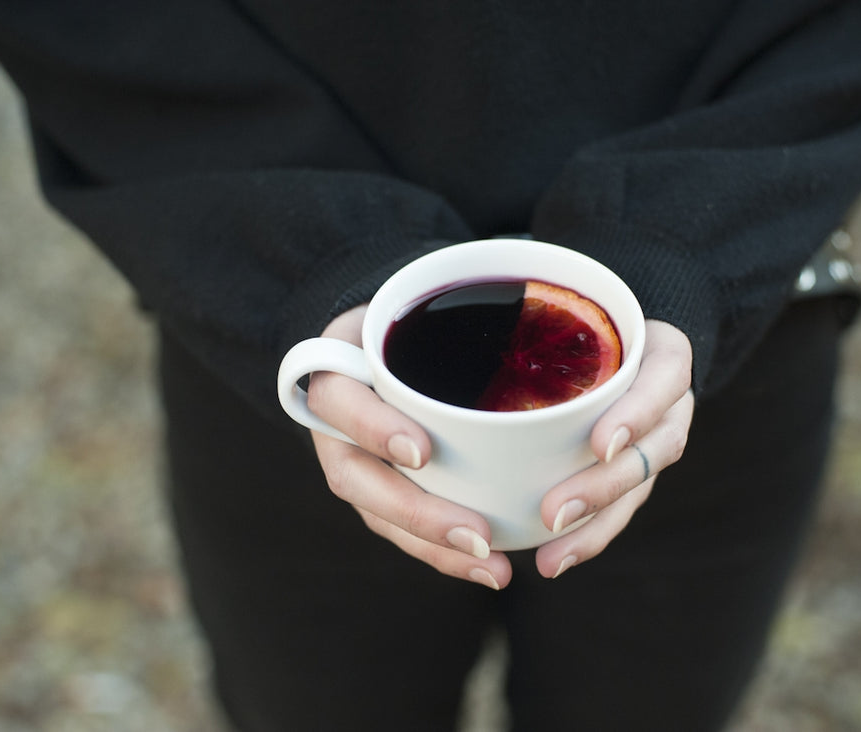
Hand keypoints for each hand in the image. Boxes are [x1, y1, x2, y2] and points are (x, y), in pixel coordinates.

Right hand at [307, 306, 513, 589]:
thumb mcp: (411, 298)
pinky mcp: (380, 489)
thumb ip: (440, 300)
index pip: (340, 401)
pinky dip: (445, 552)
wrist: (383, 337)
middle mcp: (334, 428)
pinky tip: (492, 565)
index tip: (421, 451)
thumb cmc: (407, 316)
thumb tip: (526, 290)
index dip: (374, 429)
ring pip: (382, 516)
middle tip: (478, 535)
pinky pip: (405, 529)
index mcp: (334, 374)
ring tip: (494, 567)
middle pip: (358, 481)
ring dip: (436, 548)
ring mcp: (354, 463)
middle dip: (418, 515)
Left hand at [534, 319, 694, 577]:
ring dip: (594, 526)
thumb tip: (431, 347)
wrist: (622, 339)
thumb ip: (539, 310)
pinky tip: (551, 560)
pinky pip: (617, 511)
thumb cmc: (586, 323)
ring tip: (553, 557)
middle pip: (652, 452)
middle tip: (555, 511)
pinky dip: (586, 538)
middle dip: (603, 486)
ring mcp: (656, 442)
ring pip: (635, 491)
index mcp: (664, 356)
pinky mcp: (635, 473)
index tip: (601, 444)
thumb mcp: (575, 305)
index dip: (636, 414)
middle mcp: (669, 404)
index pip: (663, 381)